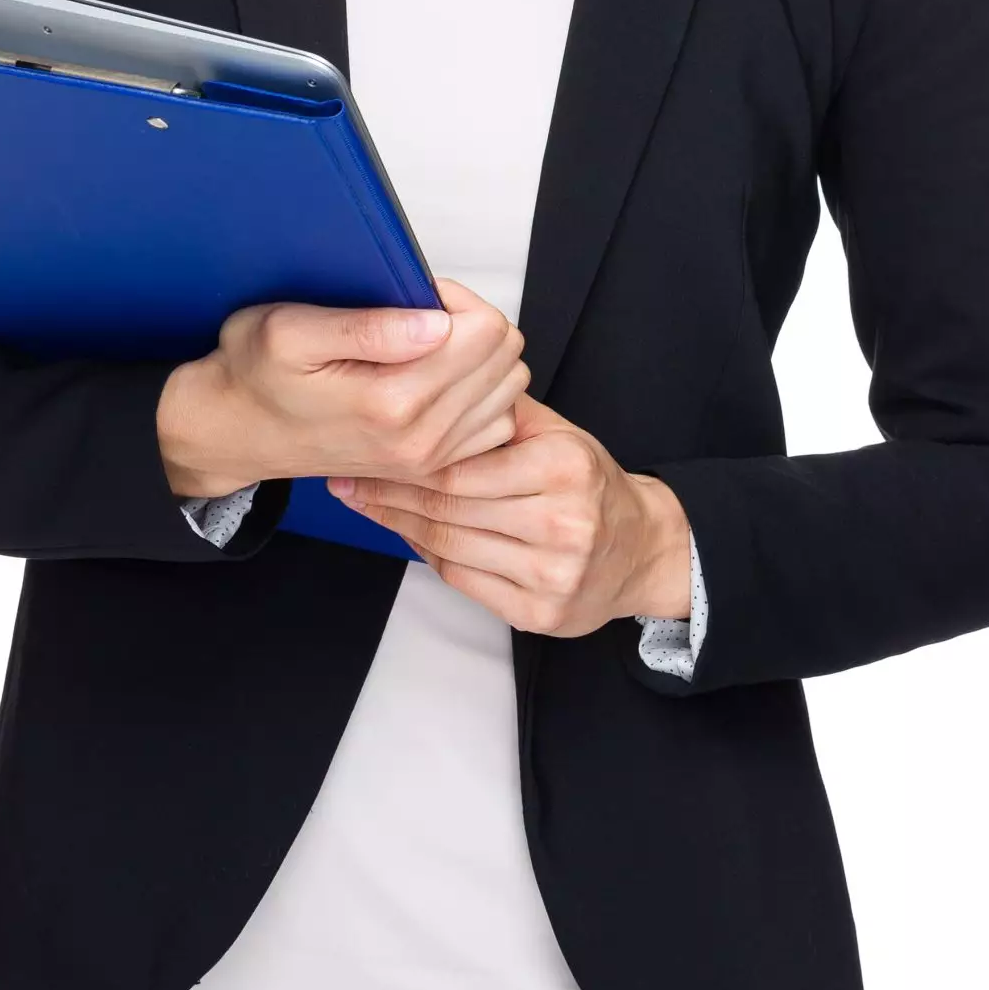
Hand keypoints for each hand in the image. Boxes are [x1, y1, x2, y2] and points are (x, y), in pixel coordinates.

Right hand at [157, 277, 528, 498]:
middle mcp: (421, 438)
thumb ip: (367, 327)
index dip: (455, 298)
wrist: (237, 431)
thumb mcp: (289, 330)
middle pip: (504, 357)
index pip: (484, 332)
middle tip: (421, 316)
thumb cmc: (257, 373)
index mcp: (392, 401)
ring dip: (481, 357)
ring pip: (509, 387)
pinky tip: (443, 378)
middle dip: (472, 322)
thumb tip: (437, 322)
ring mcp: (430, 458)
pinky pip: (497, 421)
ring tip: (431, 346)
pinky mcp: (433, 466)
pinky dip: (482, 393)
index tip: (416, 295)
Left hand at [328, 392, 693, 636]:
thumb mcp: (558, 432)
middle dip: (390, 493)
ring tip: (365, 505)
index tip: (367, 449)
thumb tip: (435, 376)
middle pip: (450, 507)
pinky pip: (464, 580)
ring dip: (398, 525)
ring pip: (449, 545)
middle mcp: (562, 522)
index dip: (407, 460)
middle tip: (347, 480)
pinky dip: (429, 556)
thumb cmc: (588, 483)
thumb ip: (502, 410)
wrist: (641, 549)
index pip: (462, 465)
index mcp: (563, 466)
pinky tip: (406, 536)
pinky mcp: (541, 613)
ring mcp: (553, 573)